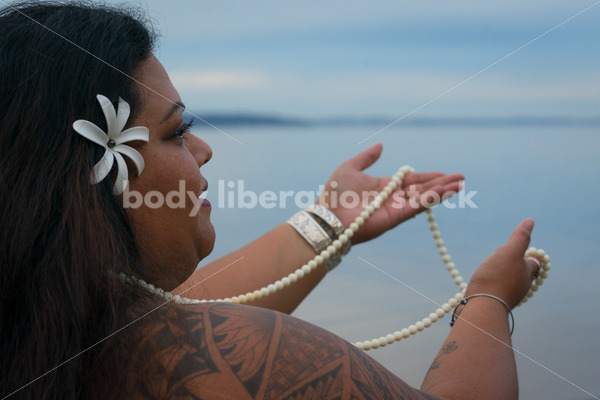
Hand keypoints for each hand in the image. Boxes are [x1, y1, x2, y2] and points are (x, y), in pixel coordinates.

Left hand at [316, 143, 463, 243]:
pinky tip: (445, 191)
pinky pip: (417, 207)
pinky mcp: (395, 218)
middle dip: (442, 183)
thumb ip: (367, 158)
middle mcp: (392, 198)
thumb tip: (380, 145)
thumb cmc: (334, 193)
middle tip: (461, 178)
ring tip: (459, 184)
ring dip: (442, 192)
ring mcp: (395, 209)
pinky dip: (431, 199)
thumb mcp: (350, 168)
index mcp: (384, 187)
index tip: (445, 173)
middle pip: (422, 189)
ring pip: (424, 199)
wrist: (327, 216)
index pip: (412, 181)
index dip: (428, 177)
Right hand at [466, 219, 540, 307]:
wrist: (482, 306)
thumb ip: (520, 237)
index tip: (517, 245)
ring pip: (508, 280)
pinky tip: (481, 280)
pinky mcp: (493, 301)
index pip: (534, 262)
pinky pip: (495, 288)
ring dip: (502, 271)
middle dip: (514, 262)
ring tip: (490, 264)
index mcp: (527, 275)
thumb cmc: (497, 278)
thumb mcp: (510, 252)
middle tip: (502, 251)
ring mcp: (506, 295)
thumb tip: (530, 221)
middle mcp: (519, 286)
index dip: (528, 252)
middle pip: (521, 272)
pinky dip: (491, 281)